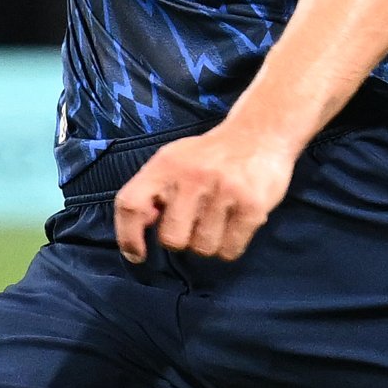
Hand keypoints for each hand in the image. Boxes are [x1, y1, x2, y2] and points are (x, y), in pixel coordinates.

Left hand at [110, 121, 301, 266]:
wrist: (259, 133)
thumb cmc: (209, 156)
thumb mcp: (173, 161)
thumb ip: (152, 191)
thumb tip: (140, 227)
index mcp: (166, 164)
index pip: (131, 205)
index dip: (128, 236)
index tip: (137, 254)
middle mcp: (193, 176)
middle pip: (172, 239)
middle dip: (181, 240)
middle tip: (193, 223)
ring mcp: (225, 191)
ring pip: (203, 248)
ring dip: (208, 243)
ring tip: (216, 220)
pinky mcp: (252, 206)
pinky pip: (230, 250)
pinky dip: (230, 246)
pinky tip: (233, 225)